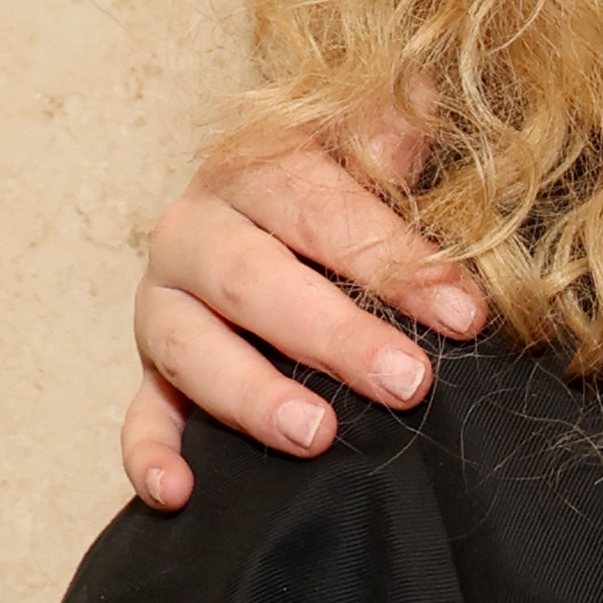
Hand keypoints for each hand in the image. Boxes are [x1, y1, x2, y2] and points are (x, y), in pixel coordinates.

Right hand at [123, 104, 479, 509]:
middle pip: (253, 280)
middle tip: (407, 382)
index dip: (392, 258)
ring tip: (317, 435)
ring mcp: (167, 308)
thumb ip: (392, 129)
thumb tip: (418, 110)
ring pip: (190, 349)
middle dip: (333, 334)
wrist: (280, 225)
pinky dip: (151, 455)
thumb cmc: (348, 194)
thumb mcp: (373, 146)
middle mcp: (196, 233)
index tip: (461, 312)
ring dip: (251, 395)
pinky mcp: (154, 376)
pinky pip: (140, 416)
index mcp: (253, 170)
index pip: (319, 209)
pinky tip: (180, 493)